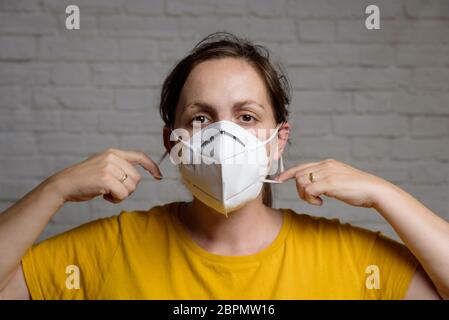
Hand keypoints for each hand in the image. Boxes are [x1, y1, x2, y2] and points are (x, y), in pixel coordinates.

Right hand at [45, 148, 161, 203]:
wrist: (64, 184)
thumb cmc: (85, 180)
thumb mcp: (103, 166)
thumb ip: (119, 167)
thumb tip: (136, 177)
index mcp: (113, 153)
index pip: (139, 156)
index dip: (152, 166)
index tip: (159, 176)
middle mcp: (112, 157)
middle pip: (137, 178)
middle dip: (128, 189)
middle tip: (113, 191)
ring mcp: (109, 167)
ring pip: (131, 187)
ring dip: (122, 195)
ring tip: (107, 192)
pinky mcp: (105, 179)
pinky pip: (123, 194)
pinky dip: (115, 199)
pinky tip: (104, 196)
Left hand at [275, 158, 391, 207]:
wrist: (375, 190)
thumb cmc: (359, 189)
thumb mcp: (339, 180)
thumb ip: (326, 180)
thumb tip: (312, 187)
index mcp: (328, 163)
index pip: (302, 166)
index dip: (288, 173)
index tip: (279, 179)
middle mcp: (326, 165)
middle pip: (298, 174)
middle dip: (298, 189)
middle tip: (310, 199)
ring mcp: (328, 173)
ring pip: (301, 182)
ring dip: (305, 195)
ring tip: (317, 201)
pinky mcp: (330, 183)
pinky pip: (308, 190)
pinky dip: (310, 199)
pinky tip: (320, 203)